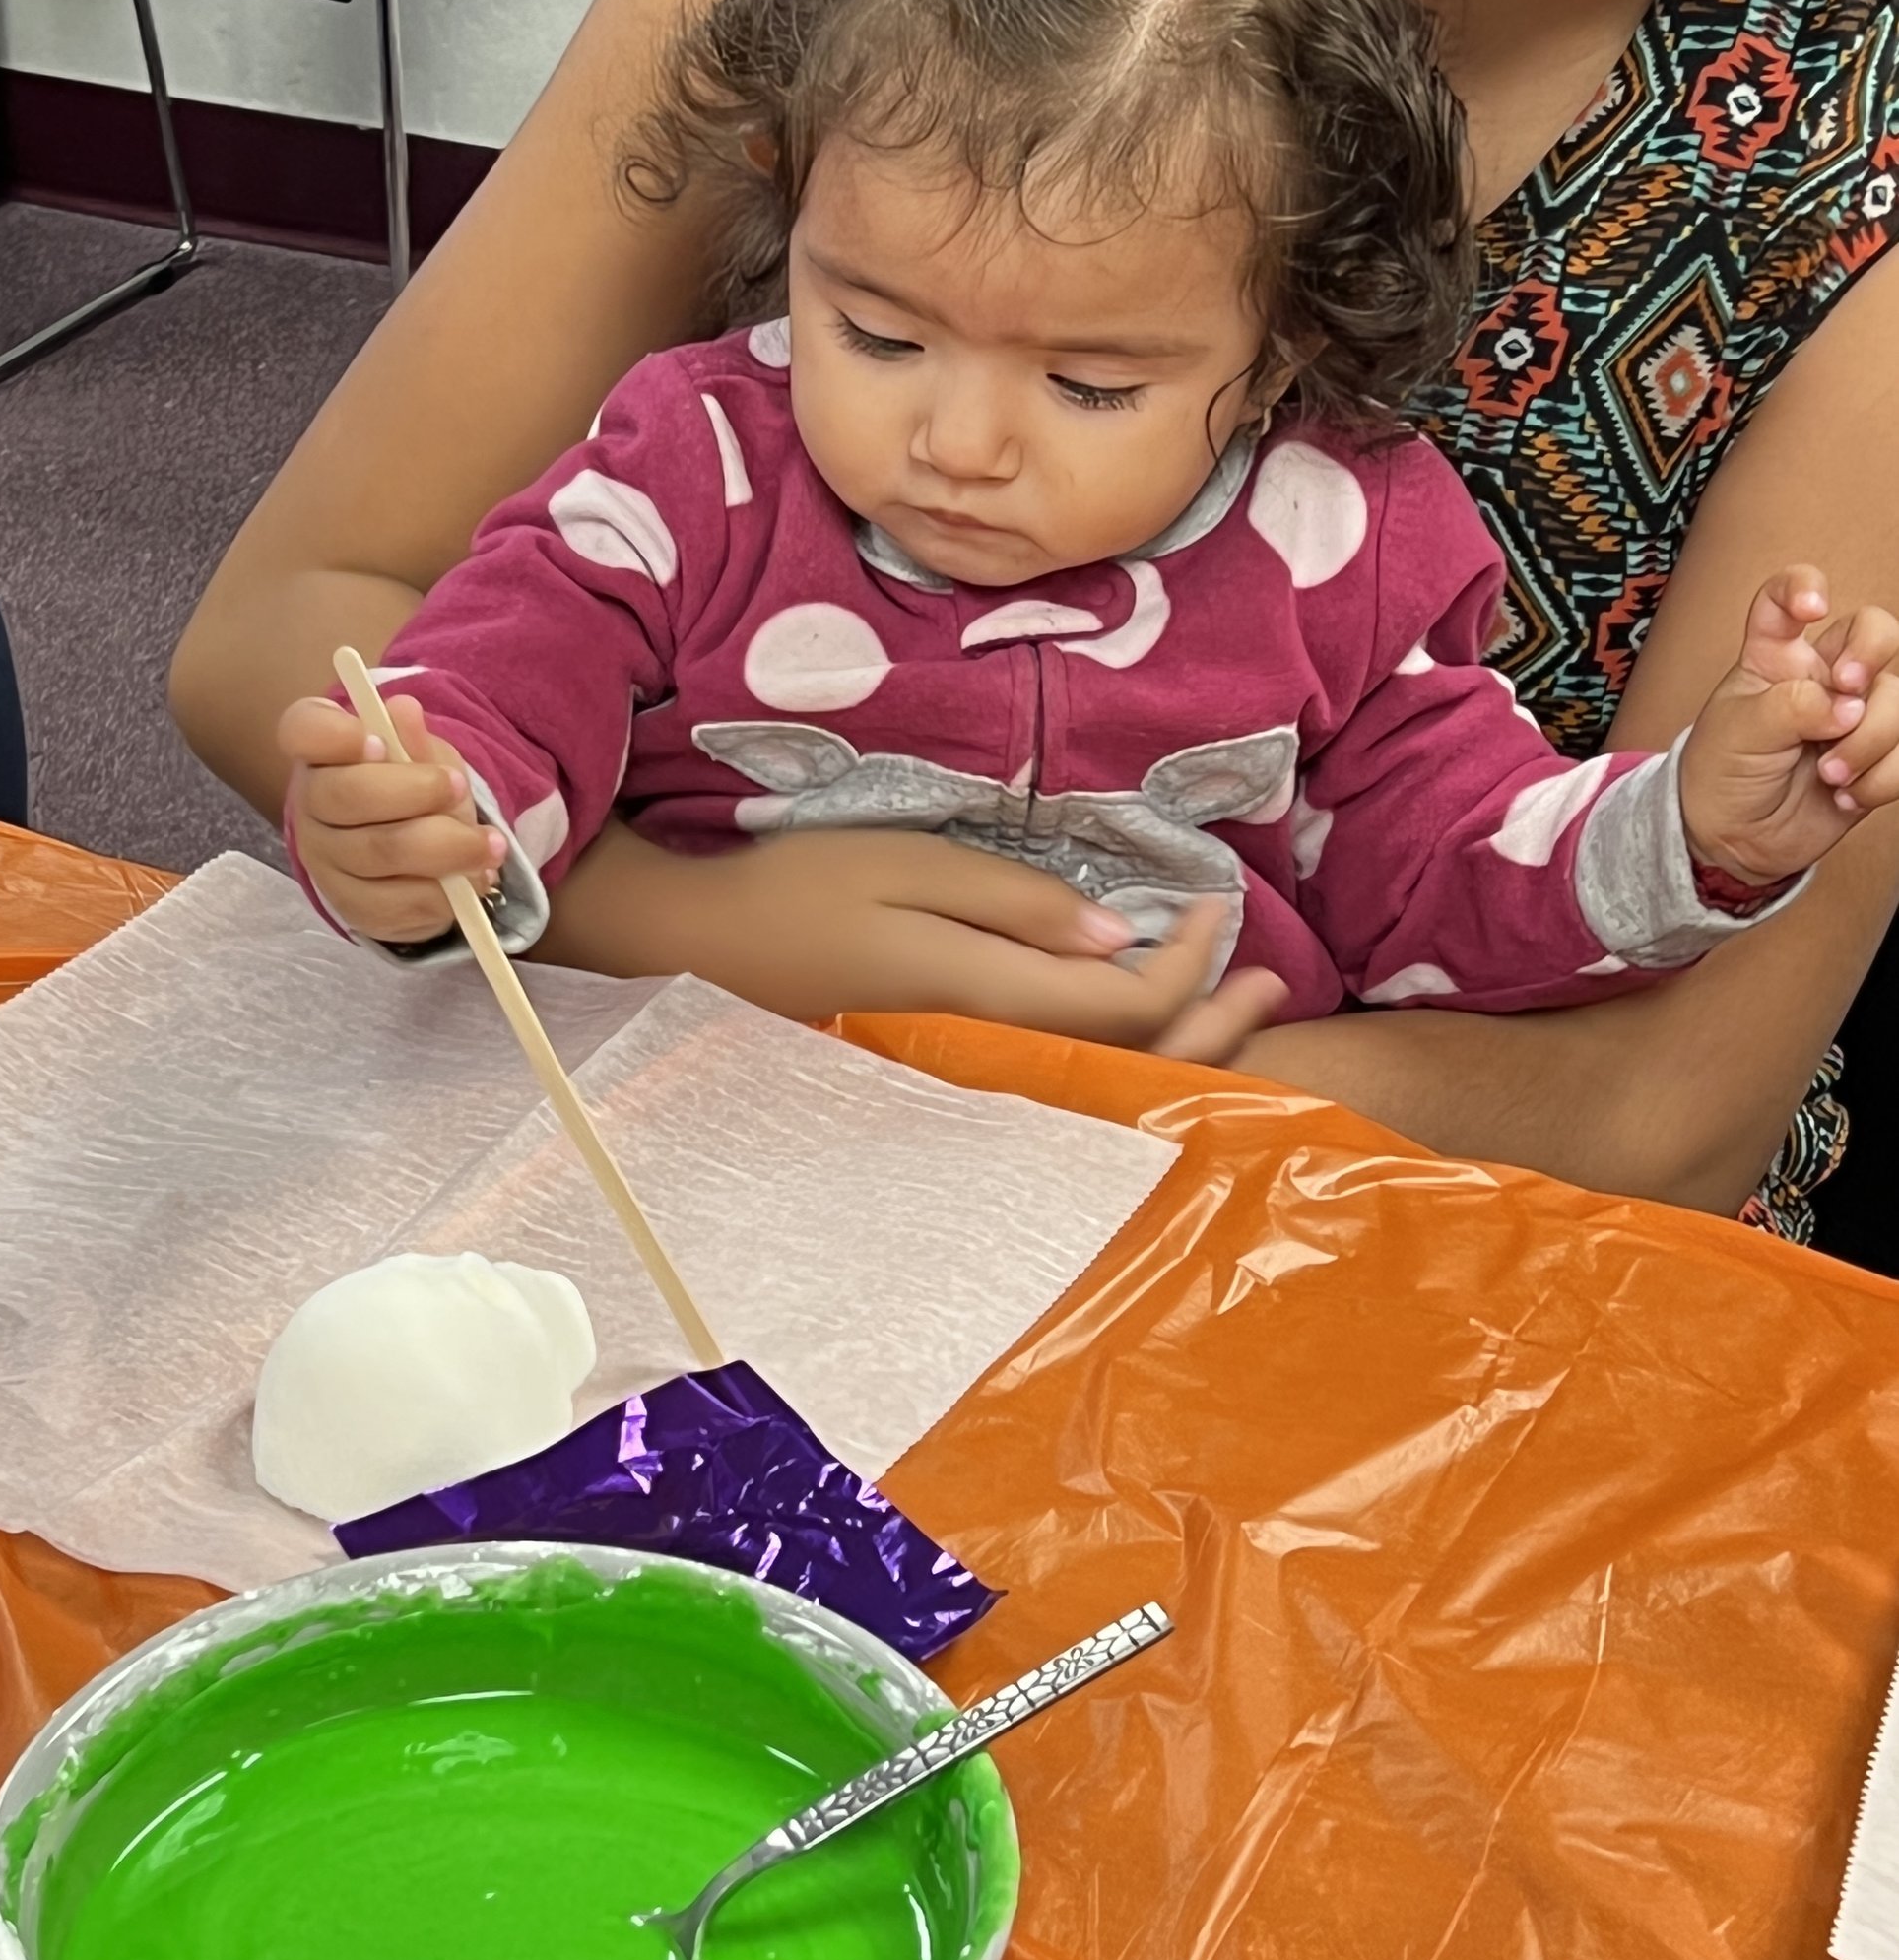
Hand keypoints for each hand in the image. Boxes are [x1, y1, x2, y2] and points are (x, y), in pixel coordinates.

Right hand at [279, 690, 503, 942]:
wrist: (412, 848)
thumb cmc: (412, 786)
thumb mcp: (423, 756)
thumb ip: (414, 740)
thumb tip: (404, 710)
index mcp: (319, 751)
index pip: (305, 731)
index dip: (336, 735)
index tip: (377, 740)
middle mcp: (310, 804)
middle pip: (347, 795)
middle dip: (415, 792)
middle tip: (459, 788)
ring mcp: (325, 859)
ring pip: (378, 854)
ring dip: (444, 849)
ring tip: (490, 845)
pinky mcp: (349, 905)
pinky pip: (393, 904)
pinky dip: (441, 894)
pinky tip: (473, 880)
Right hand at [541, 821, 1287, 1057]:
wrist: (691, 957)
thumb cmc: (792, 893)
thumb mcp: (905, 867)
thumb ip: (1014, 906)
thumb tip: (1119, 941)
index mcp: (980, 1001)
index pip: (1123, 1007)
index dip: (1187, 965)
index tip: (1211, 901)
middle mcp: (985, 1064)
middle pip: (1127, 1069)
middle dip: (1209, 1027)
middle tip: (1268, 979)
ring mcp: (963, 1086)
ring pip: (1097, 1091)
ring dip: (1173, 1053)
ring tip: (1228, 1011)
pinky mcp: (943, 1087)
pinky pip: (1056, 1091)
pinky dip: (1114, 1065)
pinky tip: (1134, 1038)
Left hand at [1676, 567, 1898, 885]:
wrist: (1733, 840)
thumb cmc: (1722, 773)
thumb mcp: (1738, 732)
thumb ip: (1791, 706)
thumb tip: (1849, 706)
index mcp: (1775, 657)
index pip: (1787, 599)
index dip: (1804, 587)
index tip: (1811, 608)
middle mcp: (1823, 677)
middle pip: (1876, 630)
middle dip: (1871, 653)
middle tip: (1847, 690)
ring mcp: (1855, 714)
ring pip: (1897, 698)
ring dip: (1869, 740)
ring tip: (1829, 774)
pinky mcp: (1878, 756)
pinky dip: (1884, 778)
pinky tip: (1847, 796)